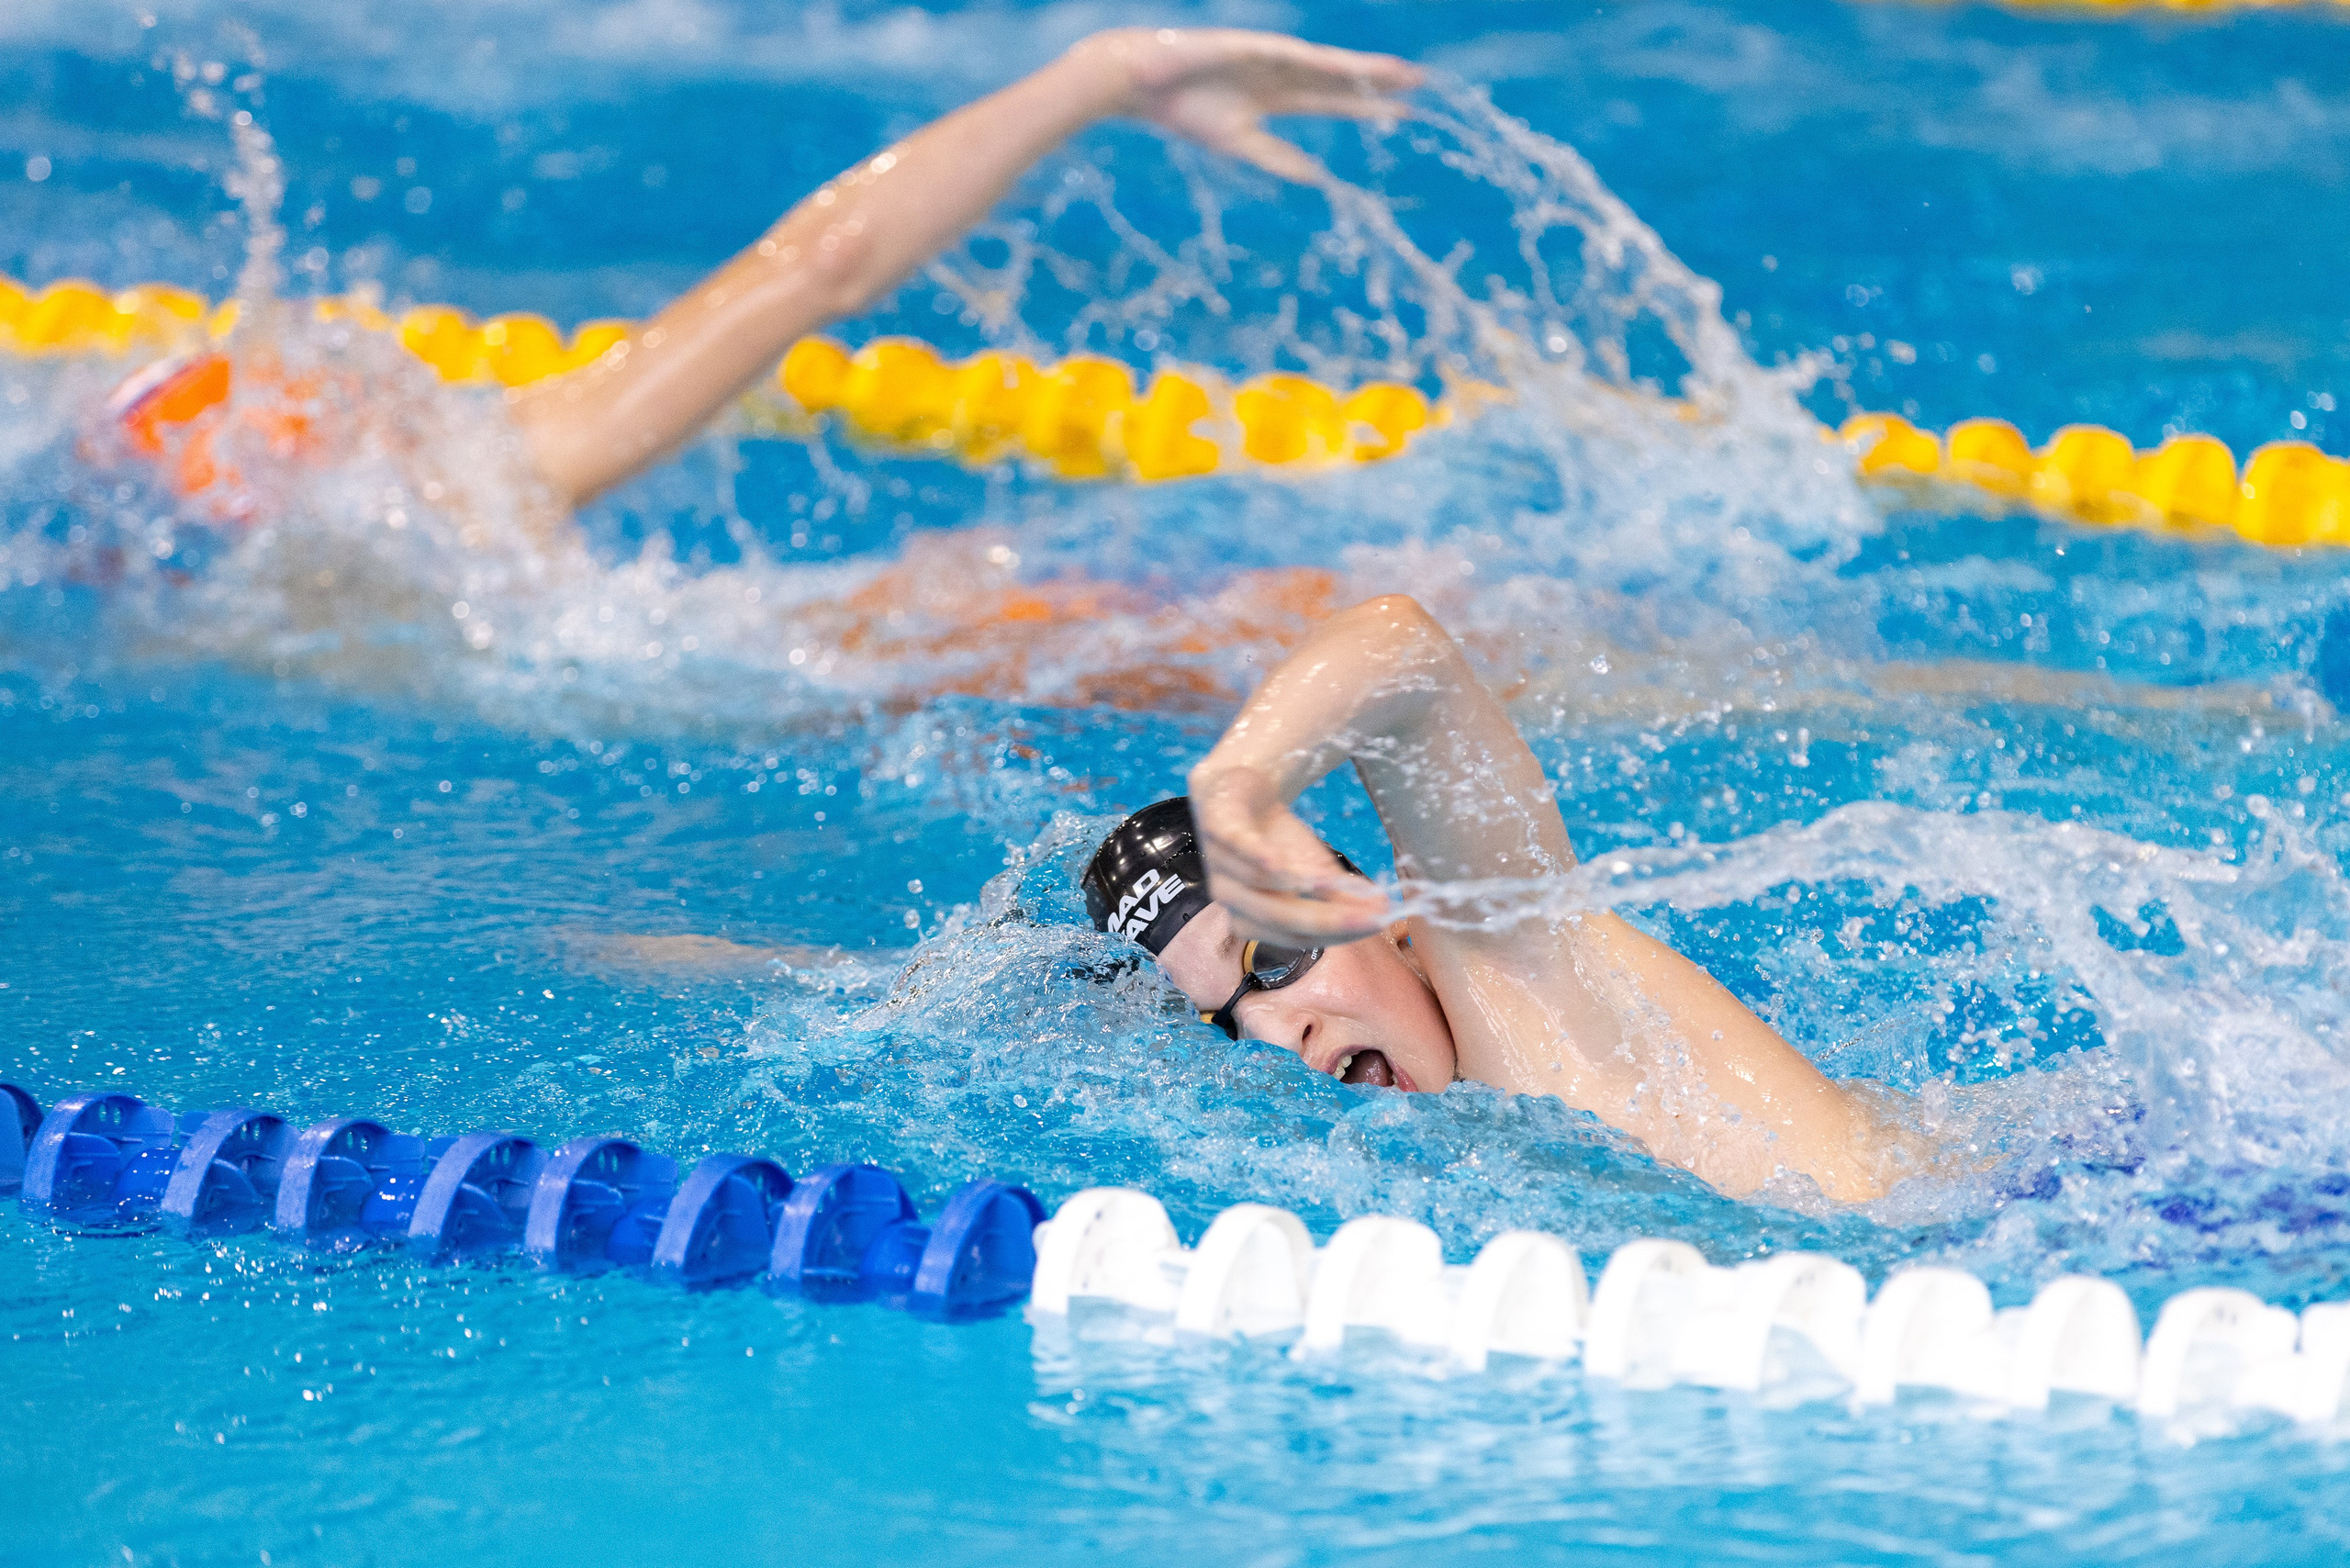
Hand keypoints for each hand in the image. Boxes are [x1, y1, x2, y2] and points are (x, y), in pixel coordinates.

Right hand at [1072, 28, 1422, 182]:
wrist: (1142, 83)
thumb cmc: (1183, 111)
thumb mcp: (1238, 143)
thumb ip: (1277, 159)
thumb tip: (1316, 179)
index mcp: (1276, 99)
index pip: (1333, 102)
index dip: (1367, 108)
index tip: (1403, 114)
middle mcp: (1280, 74)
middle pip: (1340, 80)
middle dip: (1378, 83)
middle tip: (1421, 84)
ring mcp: (1268, 58)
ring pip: (1326, 64)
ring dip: (1361, 67)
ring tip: (1400, 72)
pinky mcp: (1250, 47)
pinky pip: (1293, 57)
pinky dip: (1320, 63)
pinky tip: (1347, 66)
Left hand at [1187, 764, 1391, 944]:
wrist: (1239, 790)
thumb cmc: (1275, 839)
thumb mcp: (1312, 868)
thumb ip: (1338, 894)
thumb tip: (1384, 913)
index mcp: (1255, 920)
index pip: (1297, 936)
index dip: (1337, 932)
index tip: (1380, 923)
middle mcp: (1234, 901)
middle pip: (1280, 918)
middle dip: (1326, 918)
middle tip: (1372, 915)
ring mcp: (1220, 865)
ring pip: (1257, 885)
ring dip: (1296, 884)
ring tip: (1334, 882)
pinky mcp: (1215, 829)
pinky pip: (1234, 846)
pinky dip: (1254, 855)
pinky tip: (1276, 861)